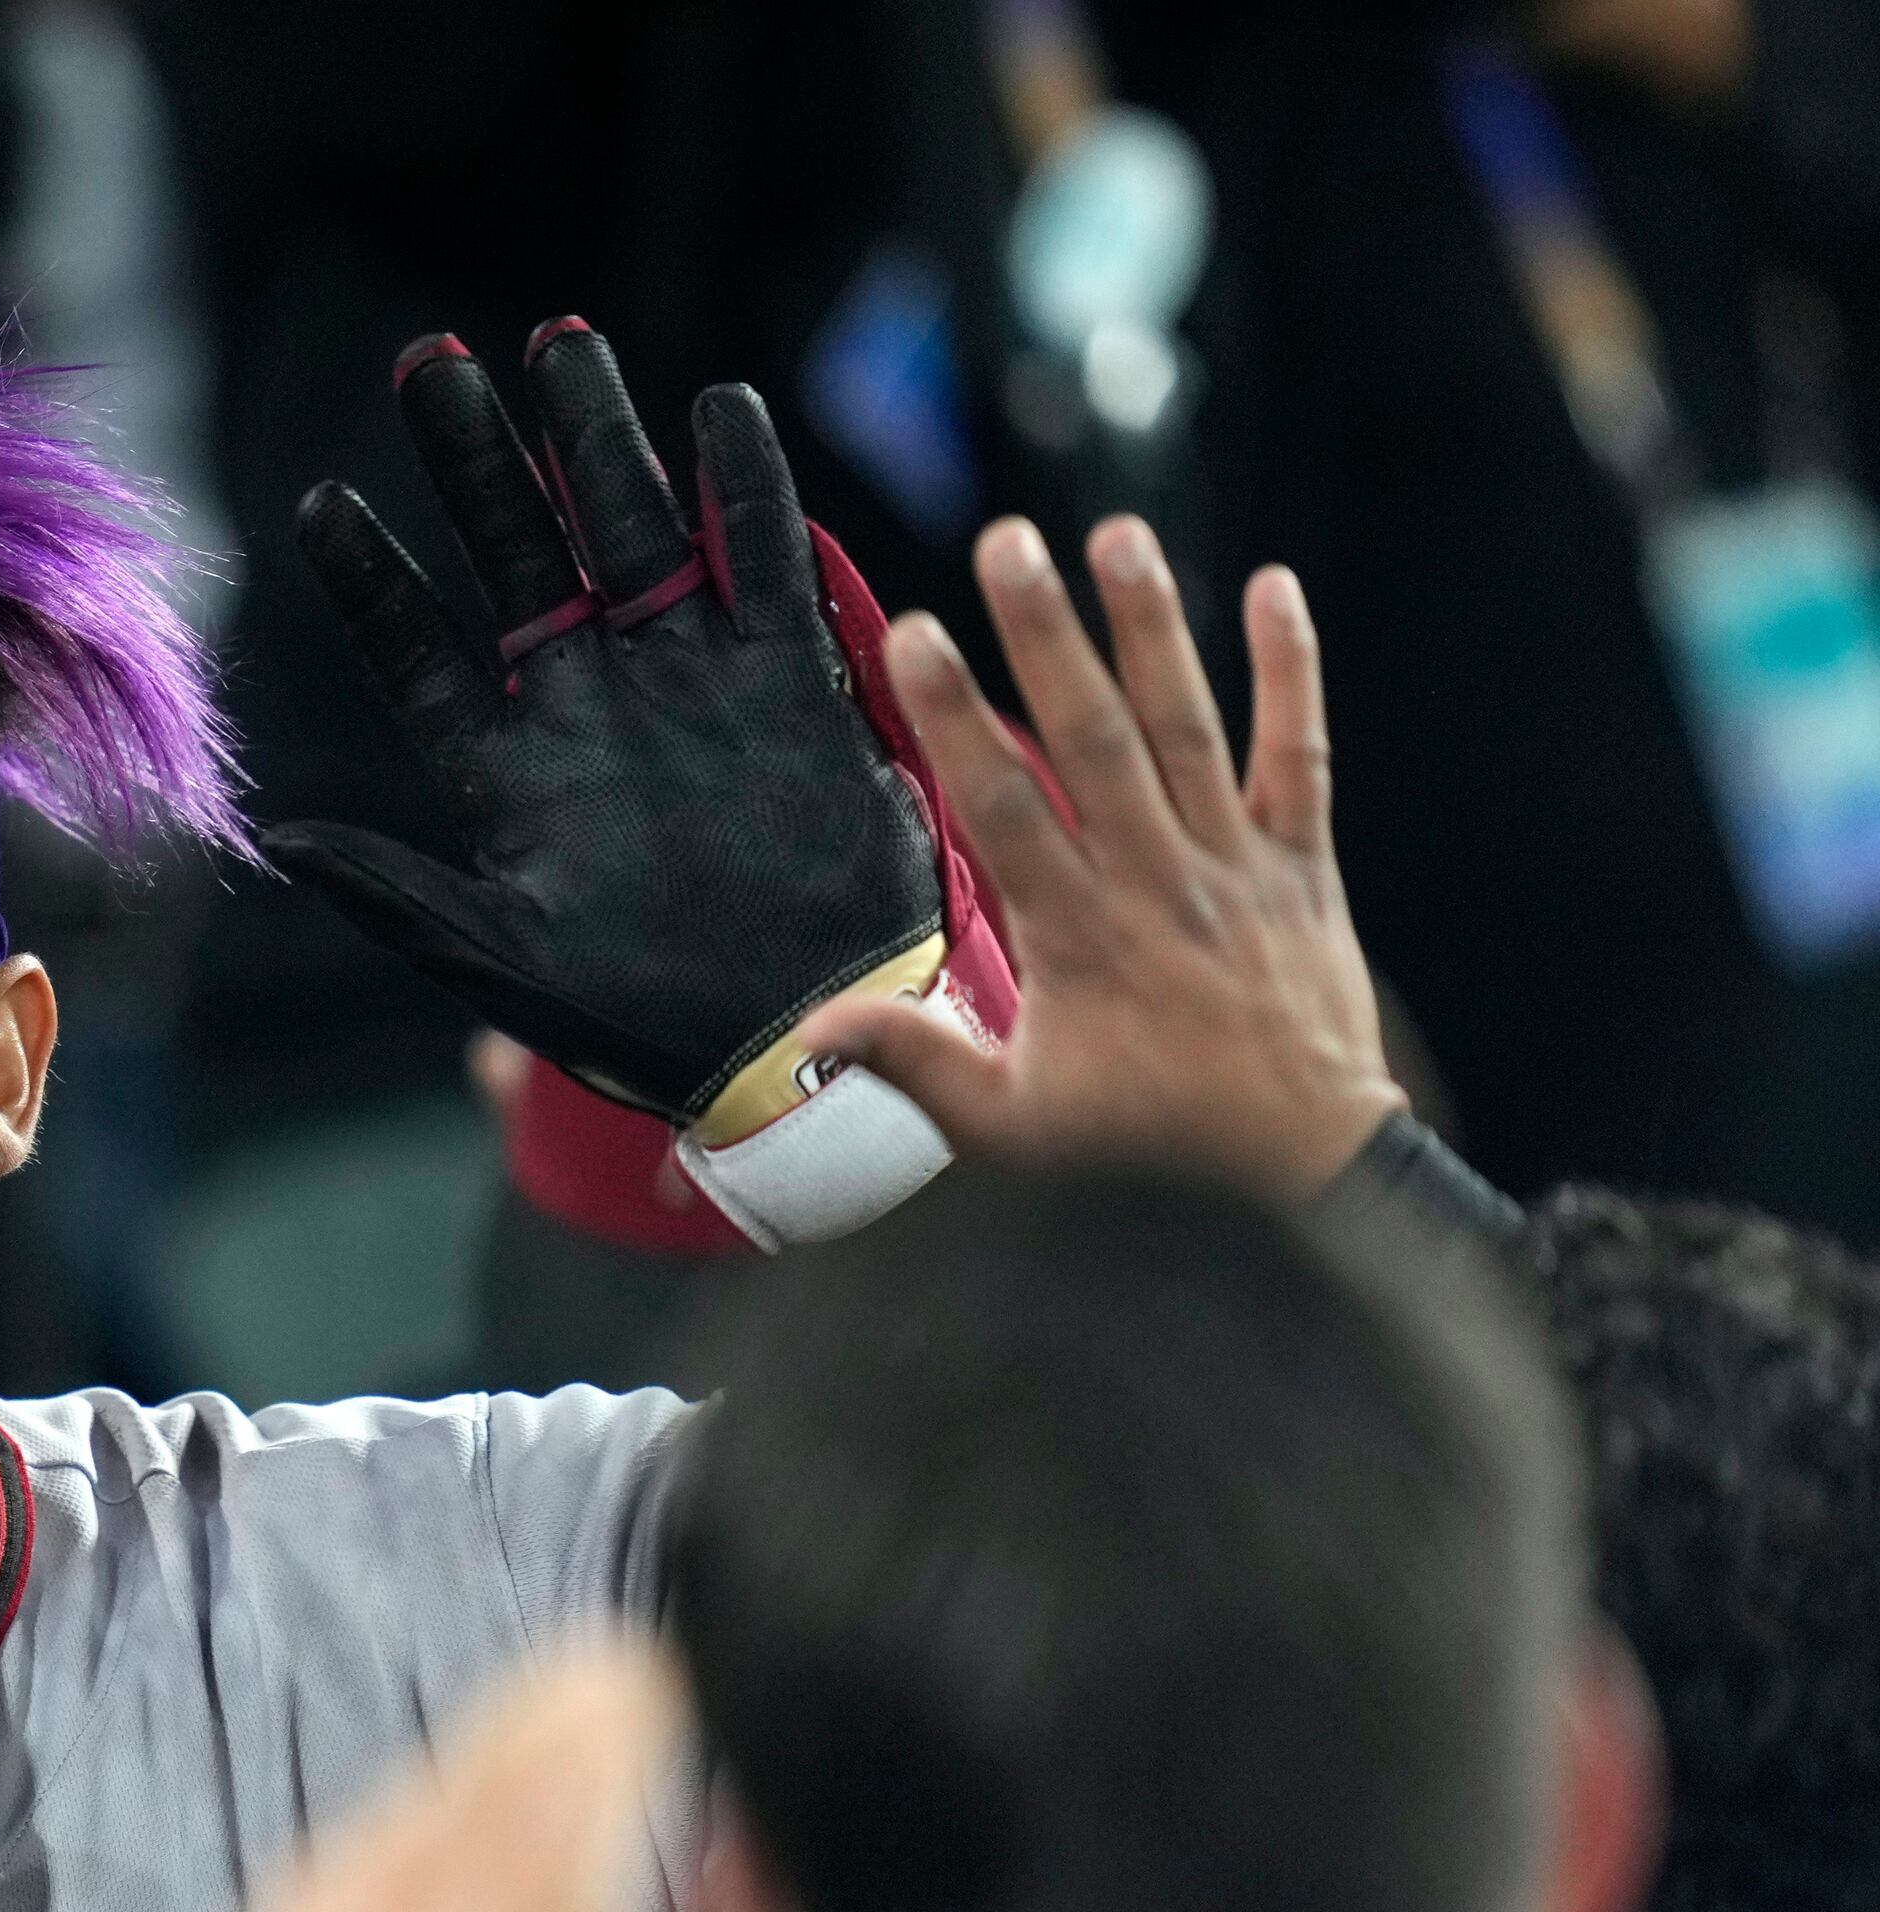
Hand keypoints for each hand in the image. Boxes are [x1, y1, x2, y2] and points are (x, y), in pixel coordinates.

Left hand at [234, 1644, 794, 1911]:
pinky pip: (398, 1830)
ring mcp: (338, 1871)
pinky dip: (460, 1860)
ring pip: (470, 1760)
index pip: (620, 1678)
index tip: (738, 1776)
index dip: (700, 1709)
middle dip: (627, 1749)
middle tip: (679, 1849)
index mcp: (532, 1856)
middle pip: (544, 1699)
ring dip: (542, 1802)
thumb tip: (819, 1863)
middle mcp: (420, 1831)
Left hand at [266, 321, 944, 1132]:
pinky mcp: (788, 681)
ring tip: (556, 341)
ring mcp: (688, 682)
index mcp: (513, 772)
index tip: (321, 503)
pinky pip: (764, 564)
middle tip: (431, 362)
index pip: (420, 654)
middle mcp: (592, 706)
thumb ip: (400, 897)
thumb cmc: (645, 1020)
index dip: (371, 583)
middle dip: (478, 462)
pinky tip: (717, 410)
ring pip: (631, 531)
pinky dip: (745, 490)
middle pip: (522, 556)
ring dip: (596, 440)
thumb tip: (284, 839)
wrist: (802, 1039)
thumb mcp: (505, 965)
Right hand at [803, 521, 1402, 1198]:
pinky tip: (1275, 587)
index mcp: (1078, 939)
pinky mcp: (1303, 864)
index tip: (913, 637)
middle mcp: (1158, 883)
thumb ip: (919, 1066)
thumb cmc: (1145, 1152)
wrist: (1305, 1168)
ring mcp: (1237, 865)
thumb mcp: (1014, 1130)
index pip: (1004, 806)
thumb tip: (814, 1032)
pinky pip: (1299, 753)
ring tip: (1115, 535)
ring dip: (1152, 626)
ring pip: (1188, 727)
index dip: (956, 716)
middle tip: (1006, 542)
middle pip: (1094, 738)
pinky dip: (1291, 671)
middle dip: (1046, 634)